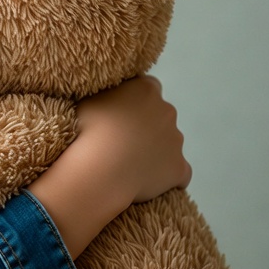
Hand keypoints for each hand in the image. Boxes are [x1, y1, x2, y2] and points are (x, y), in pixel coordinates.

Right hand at [76, 75, 191, 203]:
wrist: (101, 168)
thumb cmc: (89, 129)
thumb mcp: (88, 99)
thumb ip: (107, 95)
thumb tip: (109, 99)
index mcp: (146, 90)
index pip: (146, 88)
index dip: (132, 101)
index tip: (117, 113)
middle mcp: (167, 111)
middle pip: (160, 115)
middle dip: (145, 125)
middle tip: (120, 139)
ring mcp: (176, 141)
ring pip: (168, 143)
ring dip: (154, 149)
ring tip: (128, 162)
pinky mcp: (180, 168)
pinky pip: (179, 172)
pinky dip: (166, 175)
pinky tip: (148, 180)